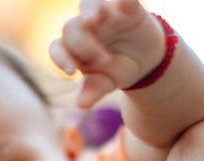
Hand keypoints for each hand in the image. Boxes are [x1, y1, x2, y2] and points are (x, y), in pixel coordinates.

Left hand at [50, 0, 165, 108]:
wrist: (145, 58)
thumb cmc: (117, 69)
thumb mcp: (106, 82)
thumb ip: (93, 90)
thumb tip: (81, 105)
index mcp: (73, 47)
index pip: (58, 48)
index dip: (61, 58)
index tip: (72, 73)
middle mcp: (83, 27)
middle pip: (71, 27)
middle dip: (84, 44)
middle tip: (104, 60)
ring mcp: (103, 13)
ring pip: (88, 3)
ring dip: (90, 9)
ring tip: (95, 19)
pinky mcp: (125, 6)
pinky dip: (122, 0)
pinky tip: (124, 2)